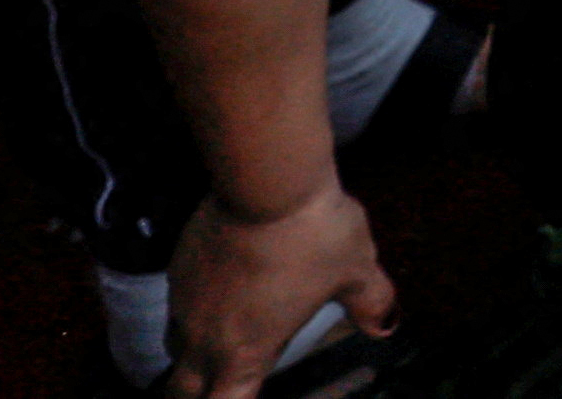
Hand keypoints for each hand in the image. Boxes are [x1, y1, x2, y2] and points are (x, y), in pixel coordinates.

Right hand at [165, 183, 393, 398]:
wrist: (265, 184)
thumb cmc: (315, 235)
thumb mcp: (356, 270)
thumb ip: (370, 303)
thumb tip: (386, 325)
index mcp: (246, 353)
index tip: (244, 394)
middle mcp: (206, 339)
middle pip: (183, 390)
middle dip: (198, 393)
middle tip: (219, 383)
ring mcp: (184, 304)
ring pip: (175, 348)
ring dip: (193, 354)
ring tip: (221, 339)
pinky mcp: (176, 269)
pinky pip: (176, 305)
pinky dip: (192, 310)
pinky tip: (217, 289)